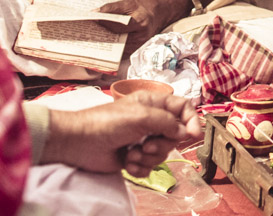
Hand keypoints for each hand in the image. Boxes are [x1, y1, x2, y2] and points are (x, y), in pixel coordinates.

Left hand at [40, 90, 201, 175]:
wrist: (79, 143)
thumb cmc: (107, 123)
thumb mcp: (141, 116)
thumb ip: (168, 122)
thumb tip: (185, 132)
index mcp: (153, 104)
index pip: (183, 108)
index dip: (191, 120)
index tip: (193, 135)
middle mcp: (150, 121)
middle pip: (175, 135)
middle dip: (162, 144)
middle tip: (147, 145)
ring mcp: (142, 140)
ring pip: (162, 154)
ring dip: (148, 158)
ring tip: (132, 154)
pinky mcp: (133, 158)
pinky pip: (149, 167)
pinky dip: (139, 168)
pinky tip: (127, 162)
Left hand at [95, 0, 187, 55]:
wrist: (161, 14)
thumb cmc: (145, 7)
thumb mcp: (130, 2)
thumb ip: (113, 7)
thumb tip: (96, 12)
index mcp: (141, 22)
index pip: (118, 25)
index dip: (104, 22)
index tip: (92, 19)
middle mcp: (141, 36)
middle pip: (116, 37)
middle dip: (101, 33)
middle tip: (88, 29)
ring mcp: (139, 44)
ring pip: (117, 46)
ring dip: (104, 41)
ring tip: (92, 36)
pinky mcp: (136, 49)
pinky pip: (120, 50)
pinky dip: (111, 46)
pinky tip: (102, 41)